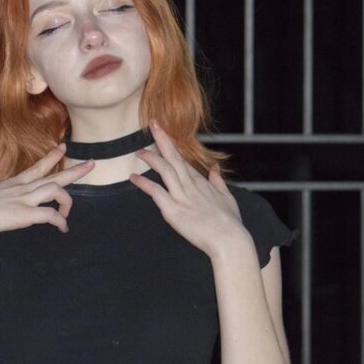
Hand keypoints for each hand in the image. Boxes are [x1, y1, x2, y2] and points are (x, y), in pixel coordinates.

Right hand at [0, 144, 93, 236]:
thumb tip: (0, 207)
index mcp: (14, 183)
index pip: (37, 167)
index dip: (52, 157)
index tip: (62, 147)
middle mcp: (22, 188)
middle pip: (54, 175)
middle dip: (75, 170)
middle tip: (92, 163)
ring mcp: (24, 200)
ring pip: (57, 191)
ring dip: (68, 201)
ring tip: (69, 214)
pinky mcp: (24, 214)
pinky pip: (50, 215)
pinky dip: (60, 221)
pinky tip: (63, 228)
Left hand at [129, 120, 243, 256]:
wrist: (230, 240)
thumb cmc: (230, 223)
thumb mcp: (228, 198)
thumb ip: (218, 181)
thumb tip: (215, 167)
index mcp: (201, 182)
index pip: (183, 159)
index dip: (172, 146)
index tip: (163, 133)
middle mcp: (190, 185)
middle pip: (174, 157)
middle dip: (163, 138)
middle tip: (153, 123)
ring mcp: (181, 196)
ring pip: (164, 170)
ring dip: (151, 158)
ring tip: (138, 151)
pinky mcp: (173, 210)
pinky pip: (156, 192)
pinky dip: (143, 184)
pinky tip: (133, 178)